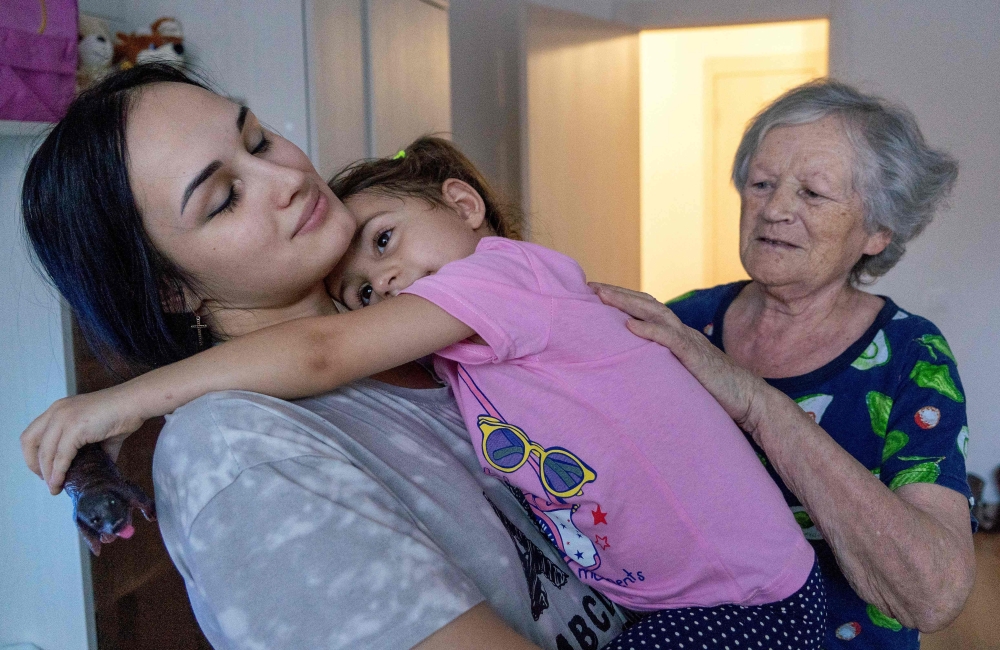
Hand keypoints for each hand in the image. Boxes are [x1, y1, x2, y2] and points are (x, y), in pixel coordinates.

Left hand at [21, 386, 144, 494]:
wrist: (135, 402)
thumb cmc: (123, 412)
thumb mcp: (99, 430)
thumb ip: (95, 448)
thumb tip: (100, 468)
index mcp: (59, 409)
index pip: (32, 433)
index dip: (33, 454)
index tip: (44, 469)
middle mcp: (56, 412)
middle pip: (29, 442)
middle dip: (34, 465)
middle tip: (46, 479)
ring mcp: (63, 419)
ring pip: (45, 453)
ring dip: (47, 474)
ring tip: (55, 488)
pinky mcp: (74, 428)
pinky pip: (61, 457)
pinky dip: (59, 472)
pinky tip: (61, 482)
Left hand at [589, 283, 771, 438]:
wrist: (750, 401)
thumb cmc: (716, 392)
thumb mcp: (682, 375)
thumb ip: (663, 366)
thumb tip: (637, 369)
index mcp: (678, 336)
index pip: (647, 311)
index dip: (623, 300)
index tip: (596, 295)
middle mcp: (682, 333)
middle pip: (647, 304)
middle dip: (617, 293)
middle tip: (589, 287)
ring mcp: (689, 342)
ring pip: (655, 314)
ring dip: (626, 303)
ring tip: (601, 296)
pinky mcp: (696, 358)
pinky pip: (670, 340)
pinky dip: (649, 331)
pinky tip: (629, 326)